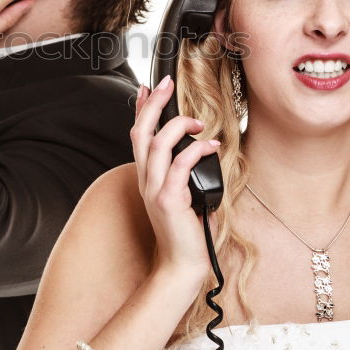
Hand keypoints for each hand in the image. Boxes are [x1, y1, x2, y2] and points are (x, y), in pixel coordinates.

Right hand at [131, 76, 219, 282]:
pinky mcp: (169, 200)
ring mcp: (155, 190)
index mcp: (148, 178)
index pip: (139, 136)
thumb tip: (204, 150)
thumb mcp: (185, 195)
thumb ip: (187, 173)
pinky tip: (211, 146)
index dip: (141, 110)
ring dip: (178, 125)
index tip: (146, 88)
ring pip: (158, 144)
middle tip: (165, 84)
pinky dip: (196, 150)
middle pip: (142, 133)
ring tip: (197, 122)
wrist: (182, 266)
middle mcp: (146, 181)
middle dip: (153, 104)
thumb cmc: (187, 233)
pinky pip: (180, 165)